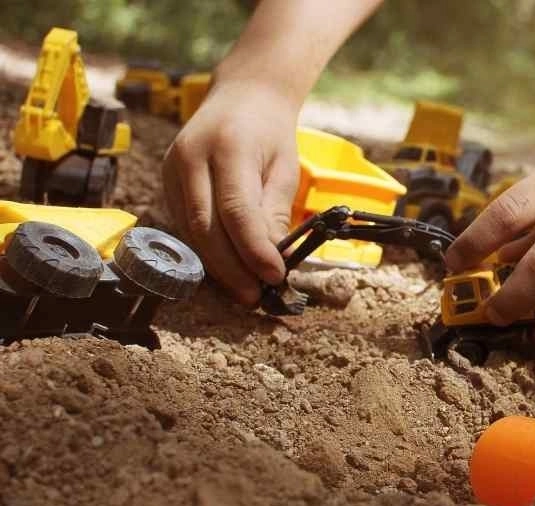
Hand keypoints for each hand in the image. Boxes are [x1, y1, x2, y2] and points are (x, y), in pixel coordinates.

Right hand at [162, 80, 299, 305]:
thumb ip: (274, 211)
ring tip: (244, 292)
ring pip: (190, 231)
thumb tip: (271, 259)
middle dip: (231, 269)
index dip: (253, 250)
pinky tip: (226, 270)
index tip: (274, 277)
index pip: (236, 210)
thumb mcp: (285, 167)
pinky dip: (205, 251)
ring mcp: (171, 168)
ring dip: (216, 267)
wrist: (242, 95)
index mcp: (227, 147)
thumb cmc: (269, 133)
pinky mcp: (165, 180)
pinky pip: (183, 225)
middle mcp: (190, 157)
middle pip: (205, 227)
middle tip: (255, 297)